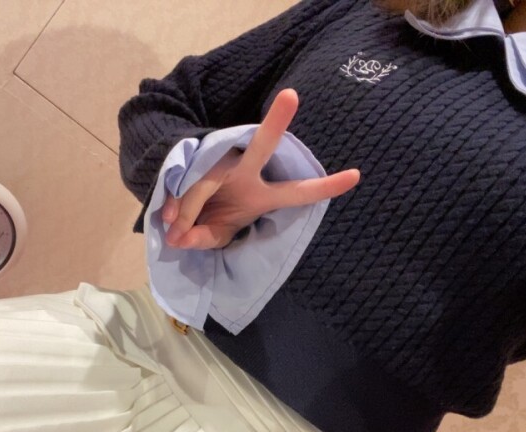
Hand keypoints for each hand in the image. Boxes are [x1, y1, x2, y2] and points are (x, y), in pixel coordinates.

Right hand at [163, 88, 360, 249]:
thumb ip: (204, 239)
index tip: (356, 176)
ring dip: (188, 212)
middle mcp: (245, 173)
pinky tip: (169, 219)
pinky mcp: (194, 159)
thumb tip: (181, 238)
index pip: (297, 191)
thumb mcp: (214, 236)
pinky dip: (176, 206)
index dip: (324, 186)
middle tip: (291, 96)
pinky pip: (184, 184)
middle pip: (262, 146)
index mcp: (262, 195)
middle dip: (274, 124)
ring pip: (205, 183)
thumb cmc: (212, 220)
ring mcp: (219, 163)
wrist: (184, 206)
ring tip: (175, 235)